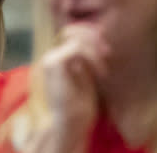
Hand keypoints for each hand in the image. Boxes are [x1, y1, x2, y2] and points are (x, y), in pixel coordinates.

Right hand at [37, 24, 109, 151]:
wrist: (67, 125)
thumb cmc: (78, 108)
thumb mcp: (85, 77)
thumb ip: (86, 59)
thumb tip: (97, 39)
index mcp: (55, 60)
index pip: (69, 34)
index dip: (89, 35)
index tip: (105, 48)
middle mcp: (49, 57)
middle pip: (70, 30)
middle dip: (92, 36)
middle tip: (107, 52)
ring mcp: (49, 59)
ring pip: (75, 38)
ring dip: (95, 50)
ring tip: (103, 68)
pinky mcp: (53, 64)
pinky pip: (76, 49)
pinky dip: (93, 58)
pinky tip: (100, 73)